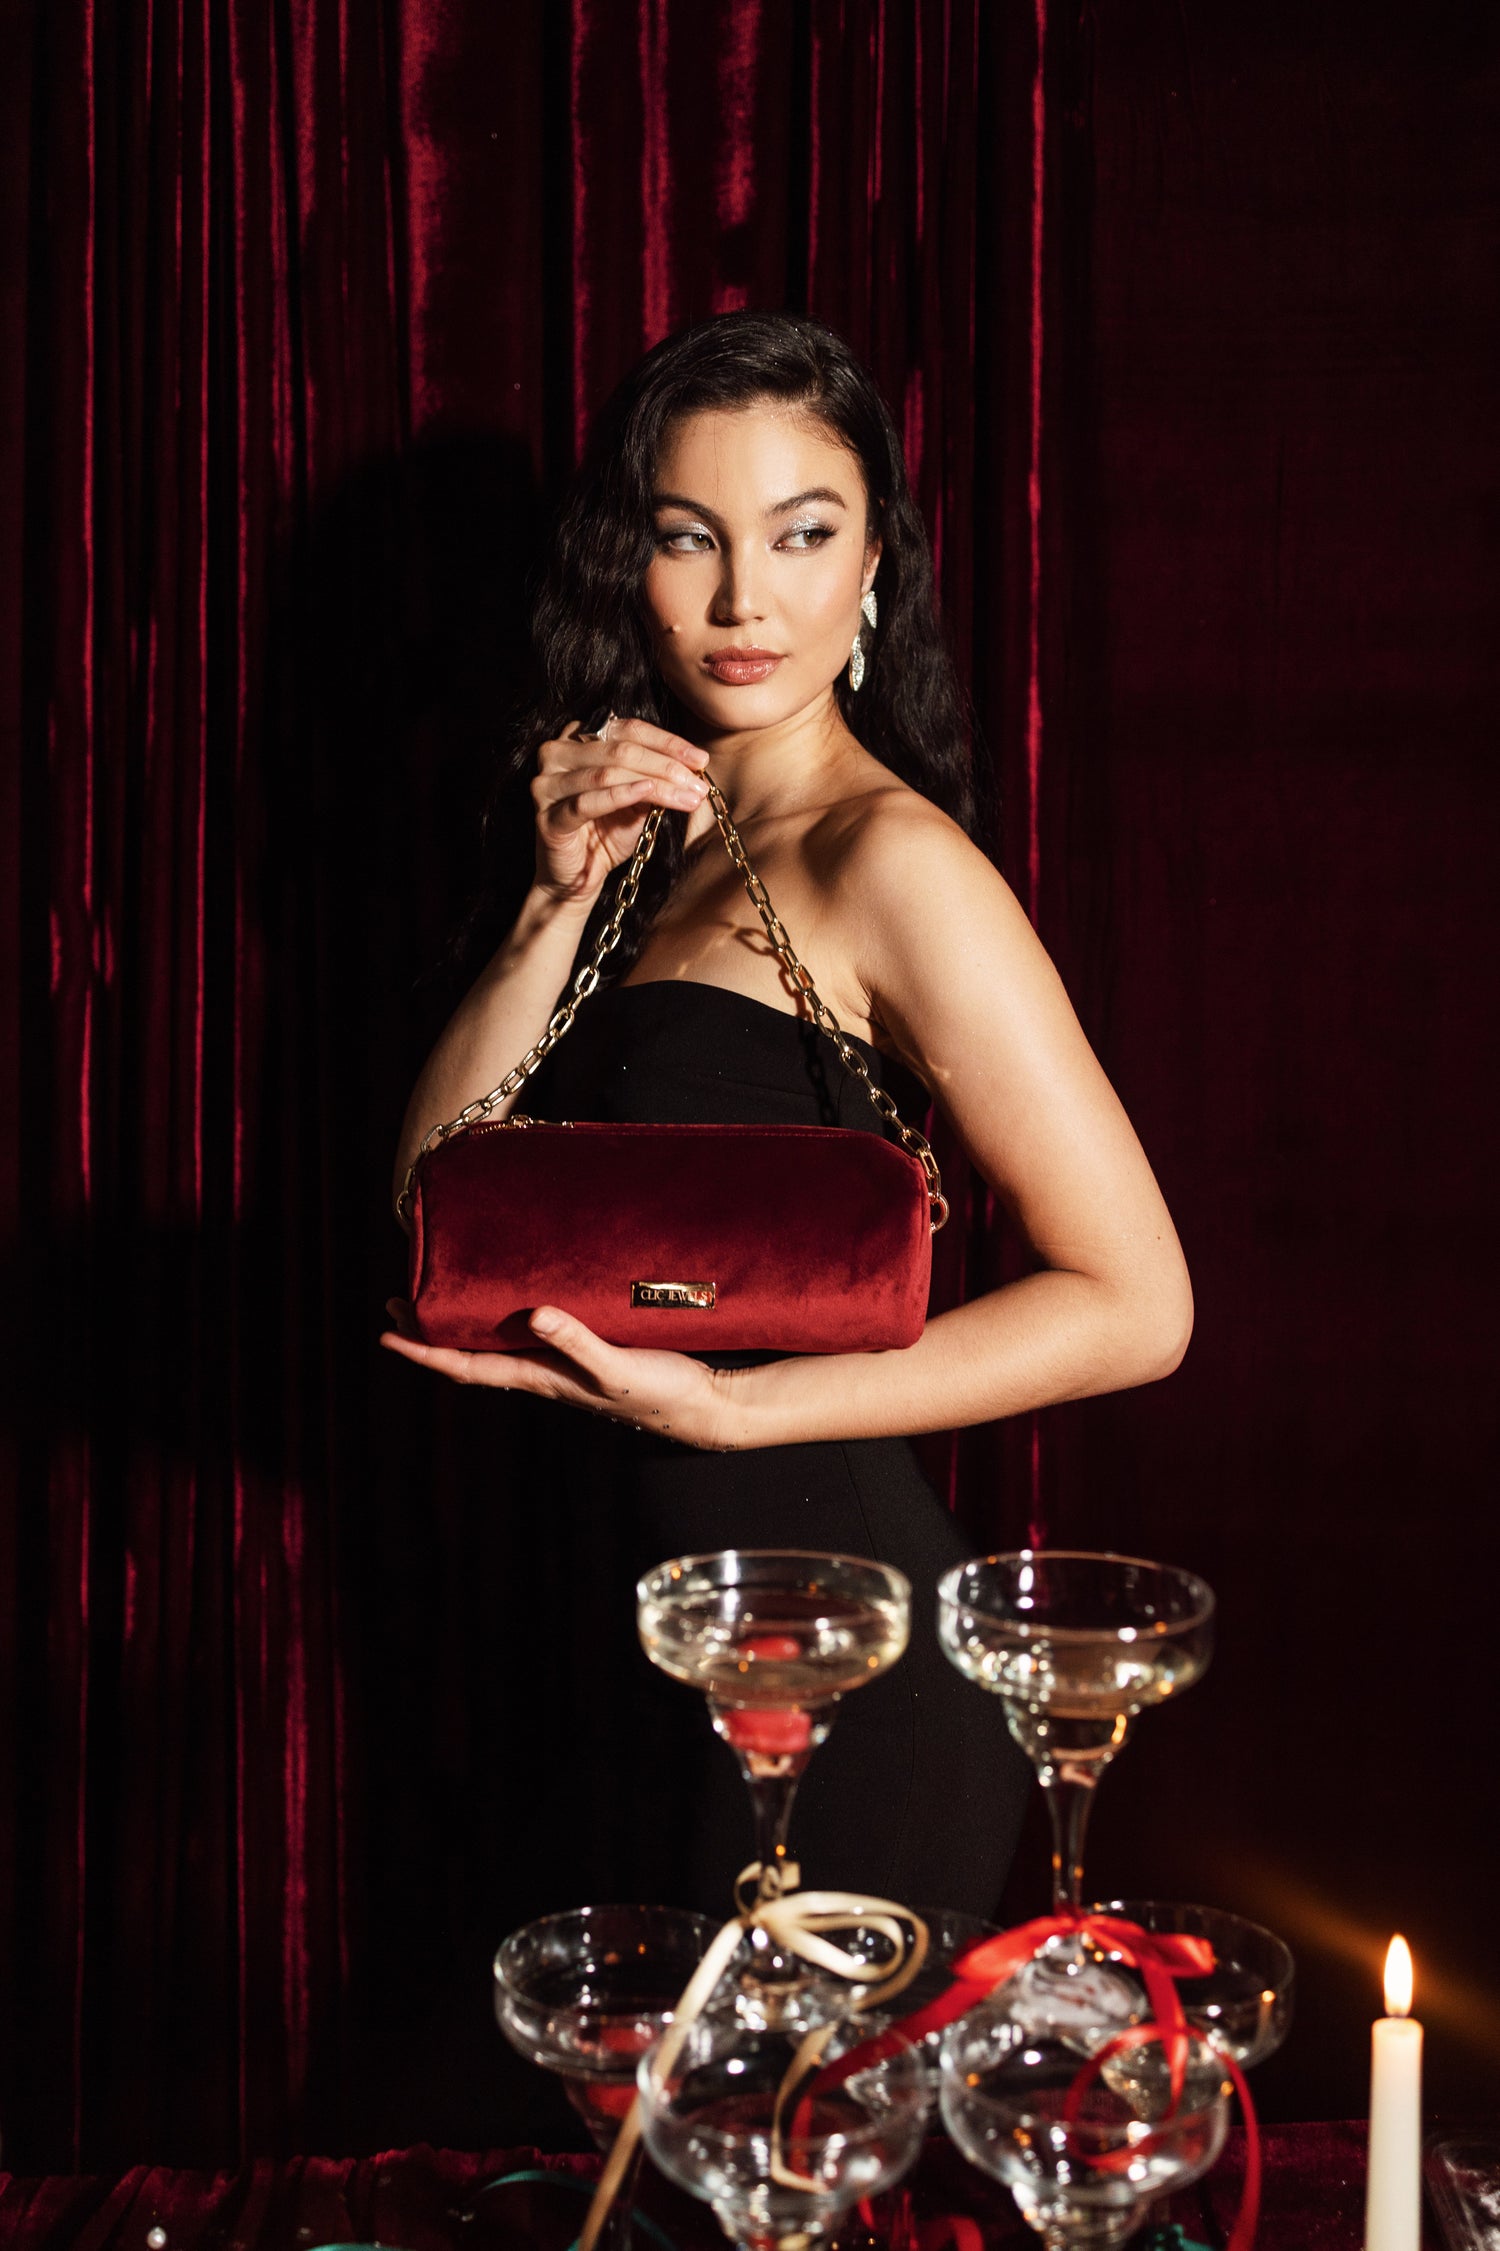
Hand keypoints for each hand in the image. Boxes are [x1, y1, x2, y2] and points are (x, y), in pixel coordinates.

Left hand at [379, 1299, 742, 1449]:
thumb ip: (577, 1342)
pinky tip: (516, 1299)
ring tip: (440, 1298)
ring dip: (464, 1326)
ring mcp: (564, 1365)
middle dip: (432, 1334)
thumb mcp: (616, 1365)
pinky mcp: (587, 1352)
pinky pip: (530, 1334)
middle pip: (472, 1355)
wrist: (703, 1407)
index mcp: (541, 1377)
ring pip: (498, 1345)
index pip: (467, 1368)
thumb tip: (533, 1315)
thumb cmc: (660, 1392)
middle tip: (397, 1303)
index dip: (424, 1352)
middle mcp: (544, 1373)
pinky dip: (506, 1317)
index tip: (387, 1333)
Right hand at [532, 714, 709, 905]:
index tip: (700, 759)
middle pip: (620, 749)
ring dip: (654, 783)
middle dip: (666, 766)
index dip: (667, 742)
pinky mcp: (547, 816)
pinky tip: (647, 794)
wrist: (576, 879)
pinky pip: (587, 802)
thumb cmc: (605, 834)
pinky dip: (620, 795)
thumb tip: (693, 766)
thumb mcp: (637, 800)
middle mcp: (556, 753)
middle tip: (697, 784)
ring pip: (608, 772)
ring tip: (686, 796)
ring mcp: (547, 784)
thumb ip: (654, 778)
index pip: (628, 730)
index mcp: (577, 739)